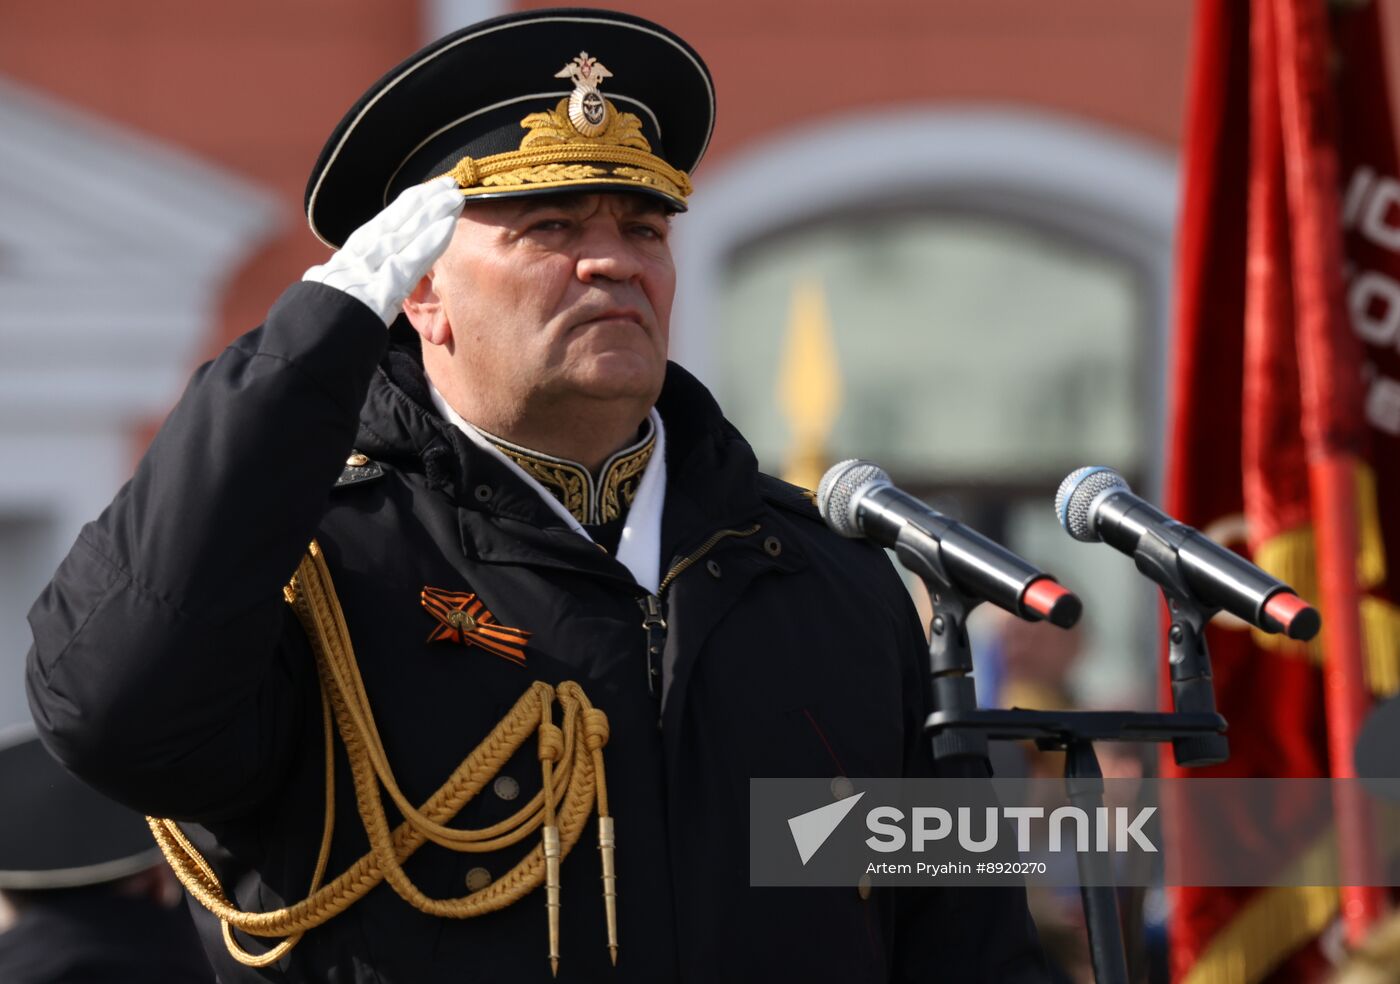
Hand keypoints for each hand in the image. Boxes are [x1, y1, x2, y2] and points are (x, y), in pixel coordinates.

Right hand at [302, 176, 464, 325]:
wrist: (297, 356)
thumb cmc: (313, 340)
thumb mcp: (328, 310)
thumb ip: (348, 296)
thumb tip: (352, 291)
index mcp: (341, 267)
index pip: (375, 232)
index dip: (401, 211)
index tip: (423, 194)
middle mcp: (352, 264)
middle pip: (390, 225)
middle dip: (420, 202)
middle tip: (448, 184)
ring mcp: (363, 276)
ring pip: (400, 236)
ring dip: (430, 214)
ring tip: (455, 197)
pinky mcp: (377, 293)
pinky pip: (408, 264)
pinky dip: (429, 243)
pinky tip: (448, 226)